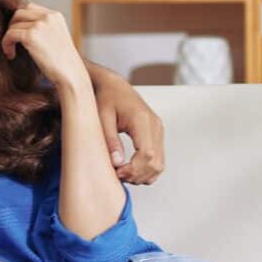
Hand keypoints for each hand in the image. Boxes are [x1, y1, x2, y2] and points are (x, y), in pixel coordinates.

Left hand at [1, 3, 89, 91]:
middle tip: (12, 40)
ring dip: (9, 37)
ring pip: (13, 24)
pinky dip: (6, 44)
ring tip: (11, 51)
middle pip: (20, 12)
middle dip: (13, 25)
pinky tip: (11, 55)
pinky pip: (10, 35)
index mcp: (55, 16)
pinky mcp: (30, 36)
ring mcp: (39, 25)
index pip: (31, 8)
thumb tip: (22, 26)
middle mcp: (48, 17)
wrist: (70, 74)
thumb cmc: (63, 62)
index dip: (21, 20)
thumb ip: (44, 28)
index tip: (19, 33)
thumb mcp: (56, 37)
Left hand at [92, 65, 164, 184]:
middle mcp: (155, 125)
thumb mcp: (102, 117)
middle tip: (118, 175)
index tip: (117, 172)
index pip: (146, 153)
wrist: (114, 86)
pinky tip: (130, 168)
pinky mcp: (156, 134)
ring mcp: (158, 130)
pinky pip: (158, 160)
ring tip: (123, 173)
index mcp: (142, 120)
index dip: (133, 169)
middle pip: (155, 163)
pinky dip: (146, 170)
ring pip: (159, 165)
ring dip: (142, 175)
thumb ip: (110, 140)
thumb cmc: (106, 98)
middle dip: (137, 175)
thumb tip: (116, 163)